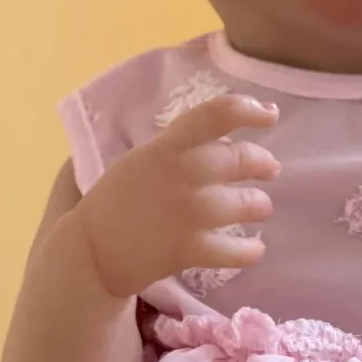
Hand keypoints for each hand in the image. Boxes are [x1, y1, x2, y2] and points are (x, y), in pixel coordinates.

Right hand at [72, 94, 280, 298]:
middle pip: (238, 159)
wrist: (91, 250)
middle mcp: (180, 174)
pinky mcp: (187, 250)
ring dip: (259, 205)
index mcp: (166, 146)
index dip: (248, 110)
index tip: (269, 114)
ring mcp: (186, 213)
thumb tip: (225, 134)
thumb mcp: (145, 158)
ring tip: (261, 208)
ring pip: (244, 204)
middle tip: (270, 169)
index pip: (214, 115)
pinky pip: (233, 250)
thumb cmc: (120, 198)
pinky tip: (255, 249)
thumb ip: (181, 145)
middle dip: (261, 163)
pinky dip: (250, 251)